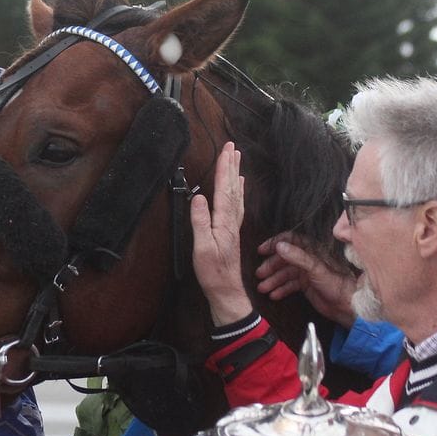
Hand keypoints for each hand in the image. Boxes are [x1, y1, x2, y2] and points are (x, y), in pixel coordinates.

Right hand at [190, 142, 253, 324]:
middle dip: (231, 165)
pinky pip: (237, 204)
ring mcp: (233, 224)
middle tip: (232, 146)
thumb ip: (200, 222)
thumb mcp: (202, 248)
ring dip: (235, 175)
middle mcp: (231, 219)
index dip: (224, 168)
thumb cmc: (213, 271)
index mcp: (223, 220)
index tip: (226, 149)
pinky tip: (239, 186)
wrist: (226, 289)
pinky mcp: (232, 230)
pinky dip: (237, 190)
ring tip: (236, 159)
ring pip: (236, 193)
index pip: (224, 188)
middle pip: (232, 187)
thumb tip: (197, 197)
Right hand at [256, 233, 355, 327]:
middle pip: (284, 259)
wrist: (347, 305)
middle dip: (271, 266)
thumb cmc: (336, 284)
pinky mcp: (306, 286)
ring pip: (285, 273)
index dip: (275, 244)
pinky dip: (281, 289)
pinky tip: (273, 295)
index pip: (290, 241)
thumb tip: (279, 246)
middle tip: (259, 274)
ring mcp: (306, 273)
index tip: (261, 251)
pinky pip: (290, 285)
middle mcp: (308, 260)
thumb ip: (298, 257)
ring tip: (262, 288)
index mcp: (311, 251)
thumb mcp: (315, 269)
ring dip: (273, 280)